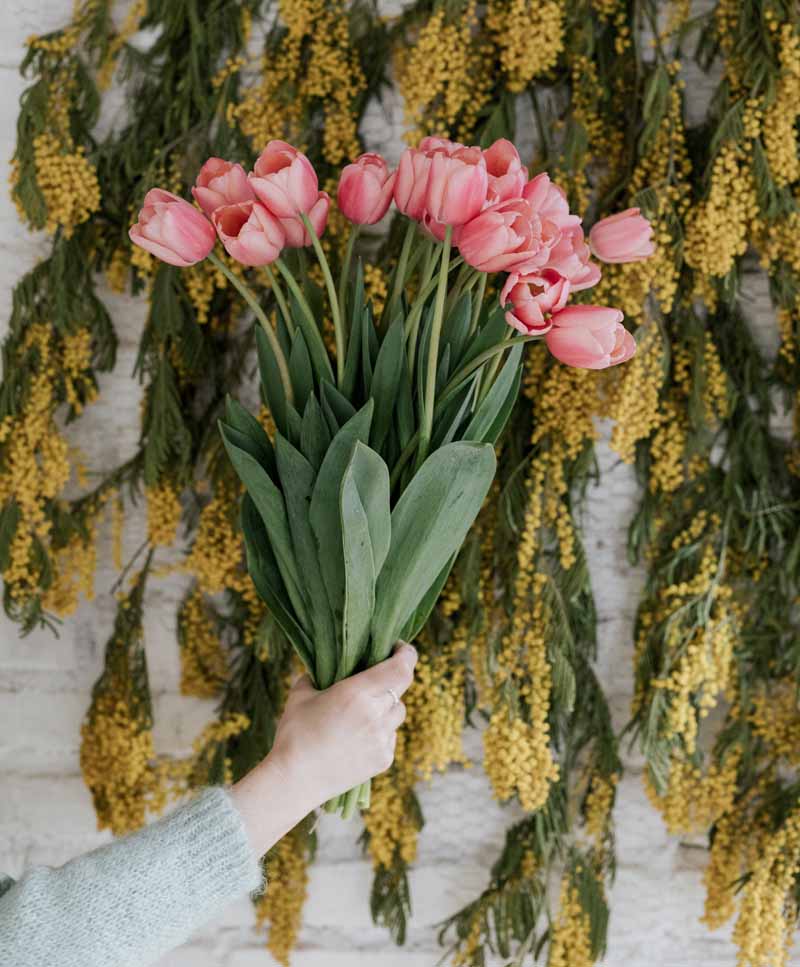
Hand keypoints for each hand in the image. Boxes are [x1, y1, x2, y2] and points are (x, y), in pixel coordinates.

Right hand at [231, 642, 417, 855]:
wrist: (294, 780)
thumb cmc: (294, 734)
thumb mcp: (300, 695)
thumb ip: (314, 676)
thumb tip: (320, 669)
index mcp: (357, 692)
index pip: (401, 667)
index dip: (406, 654)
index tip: (398, 647)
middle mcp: (375, 714)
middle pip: (402, 687)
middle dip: (393, 678)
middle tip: (378, 676)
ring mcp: (382, 739)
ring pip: (398, 712)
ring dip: (387, 705)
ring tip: (364, 710)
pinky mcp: (383, 759)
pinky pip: (391, 736)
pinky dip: (381, 731)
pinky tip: (359, 736)